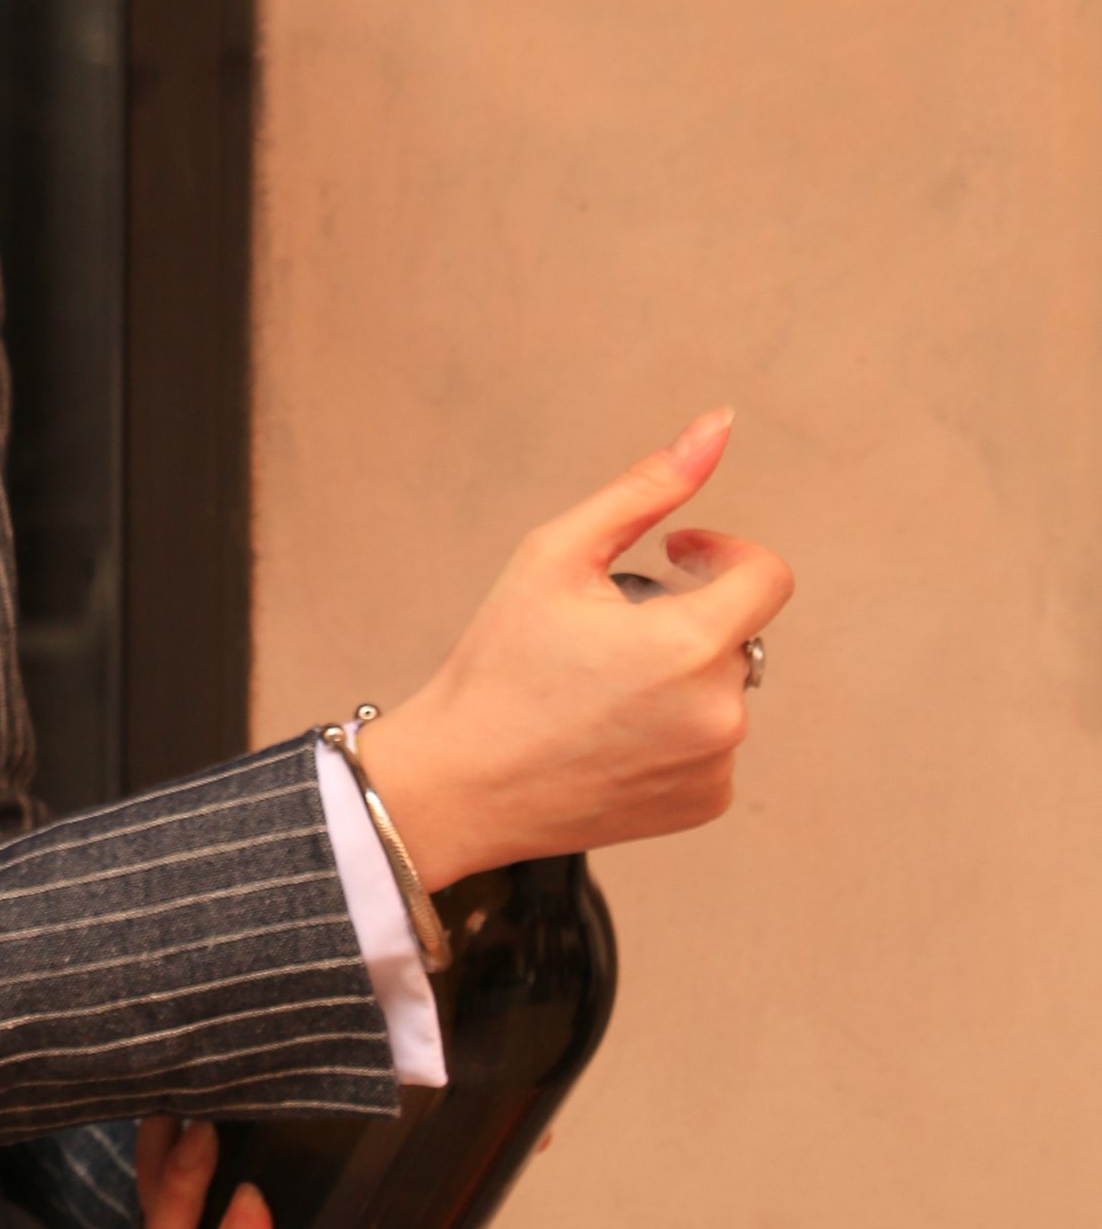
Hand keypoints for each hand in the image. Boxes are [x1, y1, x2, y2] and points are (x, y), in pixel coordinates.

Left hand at [134, 1115, 397, 1228]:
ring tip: (202, 1137)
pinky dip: (152, 1161)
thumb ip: (397, 1149)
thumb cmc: (326, 1179)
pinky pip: (143, 1212)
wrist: (257, 1167)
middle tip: (252, 1199)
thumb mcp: (368, 1178)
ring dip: (182, 1206)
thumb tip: (421, 1064)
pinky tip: (171, 1114)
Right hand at [361, 408, 792, 891]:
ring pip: (724, 685)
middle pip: (737, 631)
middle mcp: (721, 712)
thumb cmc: (499, 664)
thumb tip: (718, 425)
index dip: (720, 553)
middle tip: (603, 633)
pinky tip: (612, 731)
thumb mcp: (556, 555)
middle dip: (686, 615)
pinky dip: (677, 726)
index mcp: (691, 645)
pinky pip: (714, 741)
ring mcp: (716, 765)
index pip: (768, 576)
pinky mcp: (706, 803)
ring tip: (600, 687)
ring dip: (682, 670)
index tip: (673, 557)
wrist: (461, 783)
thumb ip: (647, 488)